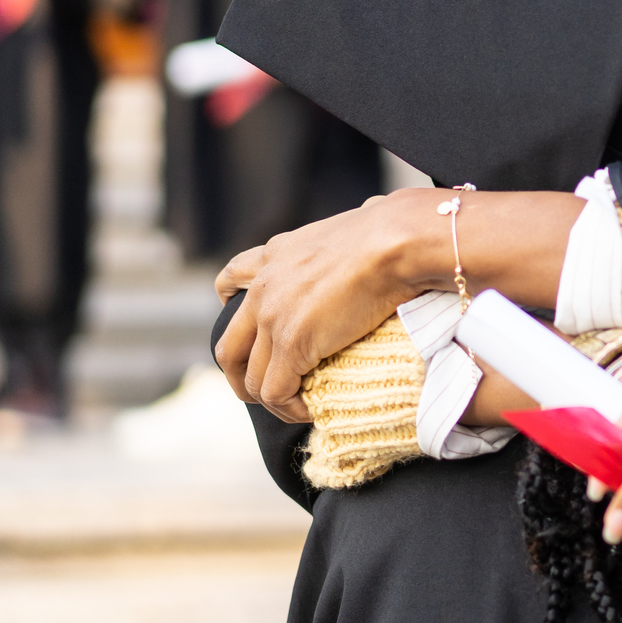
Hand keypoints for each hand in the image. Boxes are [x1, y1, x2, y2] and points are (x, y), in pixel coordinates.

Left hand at [213, 189, 441, 421]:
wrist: (393, 243)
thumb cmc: (390, 231)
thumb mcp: (352, 223)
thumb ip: (349, 229)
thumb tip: (375, 212)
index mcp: (277, 254)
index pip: (232, 277)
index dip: (230, 304)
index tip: (243, 319)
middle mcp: (264, 287)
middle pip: (229, 346)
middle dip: (239, 375)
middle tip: (261, 388)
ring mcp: (272, 318)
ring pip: (251, 378)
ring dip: (268, 399)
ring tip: (293, 407)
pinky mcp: (291, 345)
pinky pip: (276, 392)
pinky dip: (289, 409)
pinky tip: (309, 410)